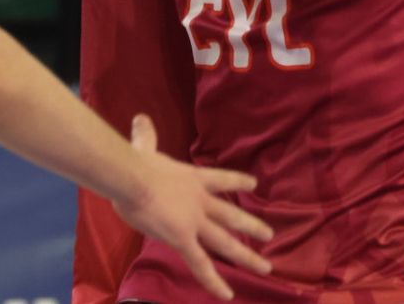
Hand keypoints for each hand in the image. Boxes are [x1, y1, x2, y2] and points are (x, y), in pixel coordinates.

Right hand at [113, 114, 273, 299]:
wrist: (133, 179)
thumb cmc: (136, 165)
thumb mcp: (144, 148)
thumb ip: (146, 136)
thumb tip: (139, 118)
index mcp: (193, 179)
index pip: (221, 179)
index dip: (238, 182)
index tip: (254, 184)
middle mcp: (200, 201)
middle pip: (231, 215)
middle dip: (252, 225)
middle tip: (269, 234)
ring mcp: (194, 222)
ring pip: (226, 242)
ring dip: (247, 255)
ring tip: (266, 266)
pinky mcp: (183, 240)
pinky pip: (201, 265)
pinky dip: (214, 281)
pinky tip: (228, 294)